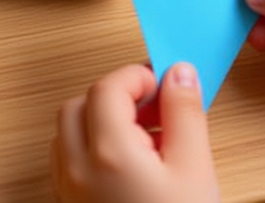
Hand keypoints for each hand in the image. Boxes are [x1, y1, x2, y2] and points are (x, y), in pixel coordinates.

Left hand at [50, 62, 219, 202]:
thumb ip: (186, 115)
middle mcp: (77, 169)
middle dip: (116, 97)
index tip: (165, 82)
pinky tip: (129, 167)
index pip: (109, 87)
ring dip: (101, 122)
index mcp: (108, 152)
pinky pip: (68, 162)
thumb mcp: (196, 172)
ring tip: (148, 139)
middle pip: (82, 105)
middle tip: (157, 108)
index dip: (137, 76)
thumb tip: (178, 73)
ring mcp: (69, 192)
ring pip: (69, 133)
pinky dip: (91, 149)